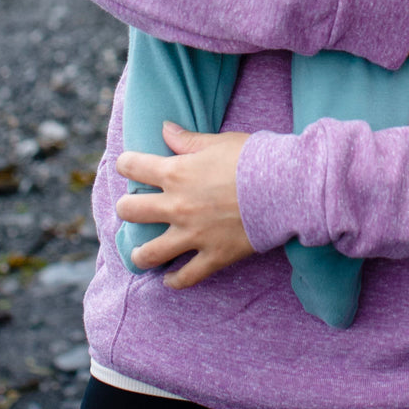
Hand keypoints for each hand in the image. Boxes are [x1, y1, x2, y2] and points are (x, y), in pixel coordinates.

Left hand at [116, 123, 253, 289]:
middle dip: (126, 209)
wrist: (283, 187)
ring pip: (151, 253)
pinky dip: (175, 280)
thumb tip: (164, 128)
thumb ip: (187, 140)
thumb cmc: (252, 158)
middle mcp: (177, 206)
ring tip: (140, 254)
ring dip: (141, 254)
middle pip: (131, 211)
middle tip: (130, 209)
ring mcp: (193, 234)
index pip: (134, 167)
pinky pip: (187, 276)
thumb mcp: (217, 142)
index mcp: (176, 173)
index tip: (125, 164)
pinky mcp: (213, 255)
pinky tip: (169, 280)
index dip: (125, 164)